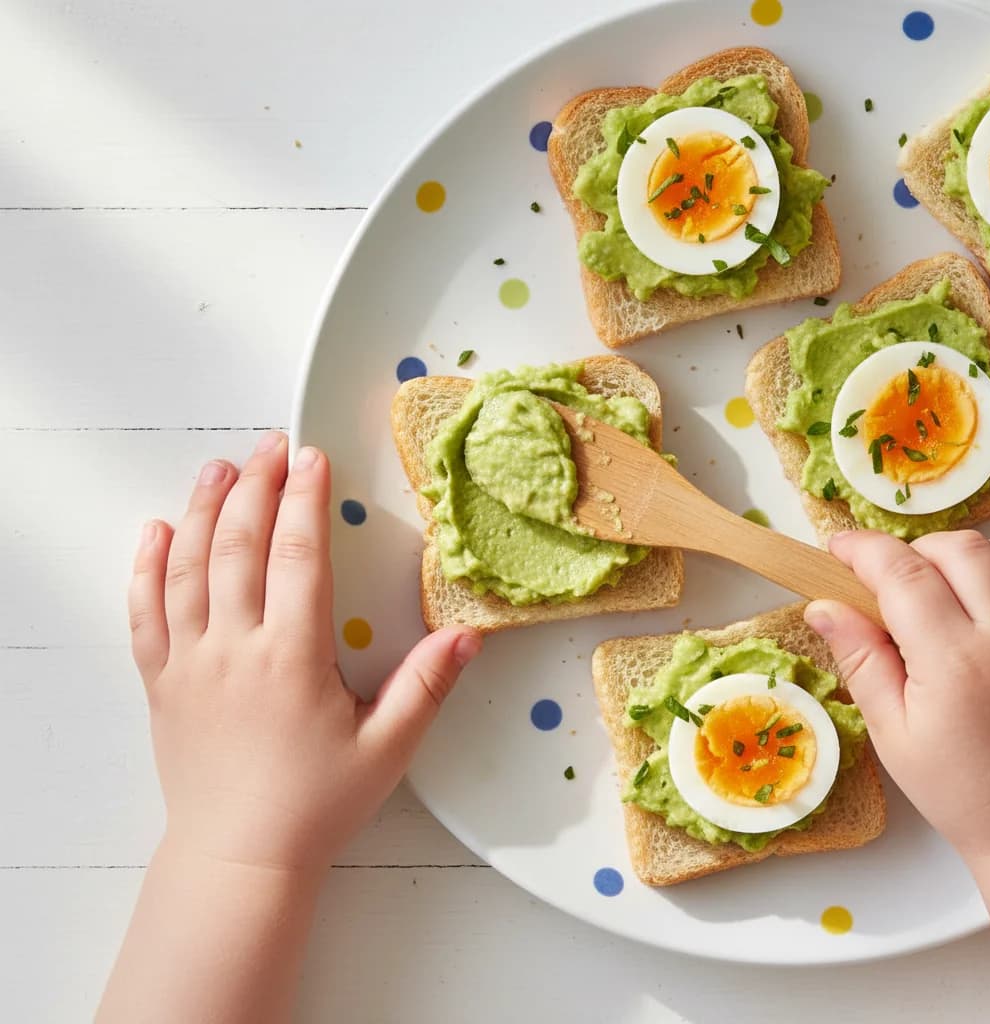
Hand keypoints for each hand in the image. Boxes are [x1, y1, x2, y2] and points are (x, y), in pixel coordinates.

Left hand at [128, 431, 481, 873]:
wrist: (239, 857)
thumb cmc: (316, 805)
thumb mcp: (386, 749)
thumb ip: (426, 686)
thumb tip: (469, 635)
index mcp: (291, 658)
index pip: (297, 557)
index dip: (304, 500)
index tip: (313, 457)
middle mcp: (234, 649)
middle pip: (239, 546)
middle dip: (256, 486)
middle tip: (271, 445)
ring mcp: (188, 663)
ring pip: (188, 567)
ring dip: (204, 509)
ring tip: (219, 467)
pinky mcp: (160, 681)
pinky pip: (143, 612)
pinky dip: (146, 566)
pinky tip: (158, 530)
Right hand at [804, 529, 989, 864]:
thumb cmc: (958, 787)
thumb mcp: (892, 731)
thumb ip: (860, 659)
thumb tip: (822, 606)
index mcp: (955, 664)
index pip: (902, 574)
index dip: (863, 550)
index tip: (838, 549)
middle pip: (957, 550)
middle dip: (912, 552)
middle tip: (887, 581)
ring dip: (963, 559)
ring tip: (940, 593)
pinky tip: (984, 605)